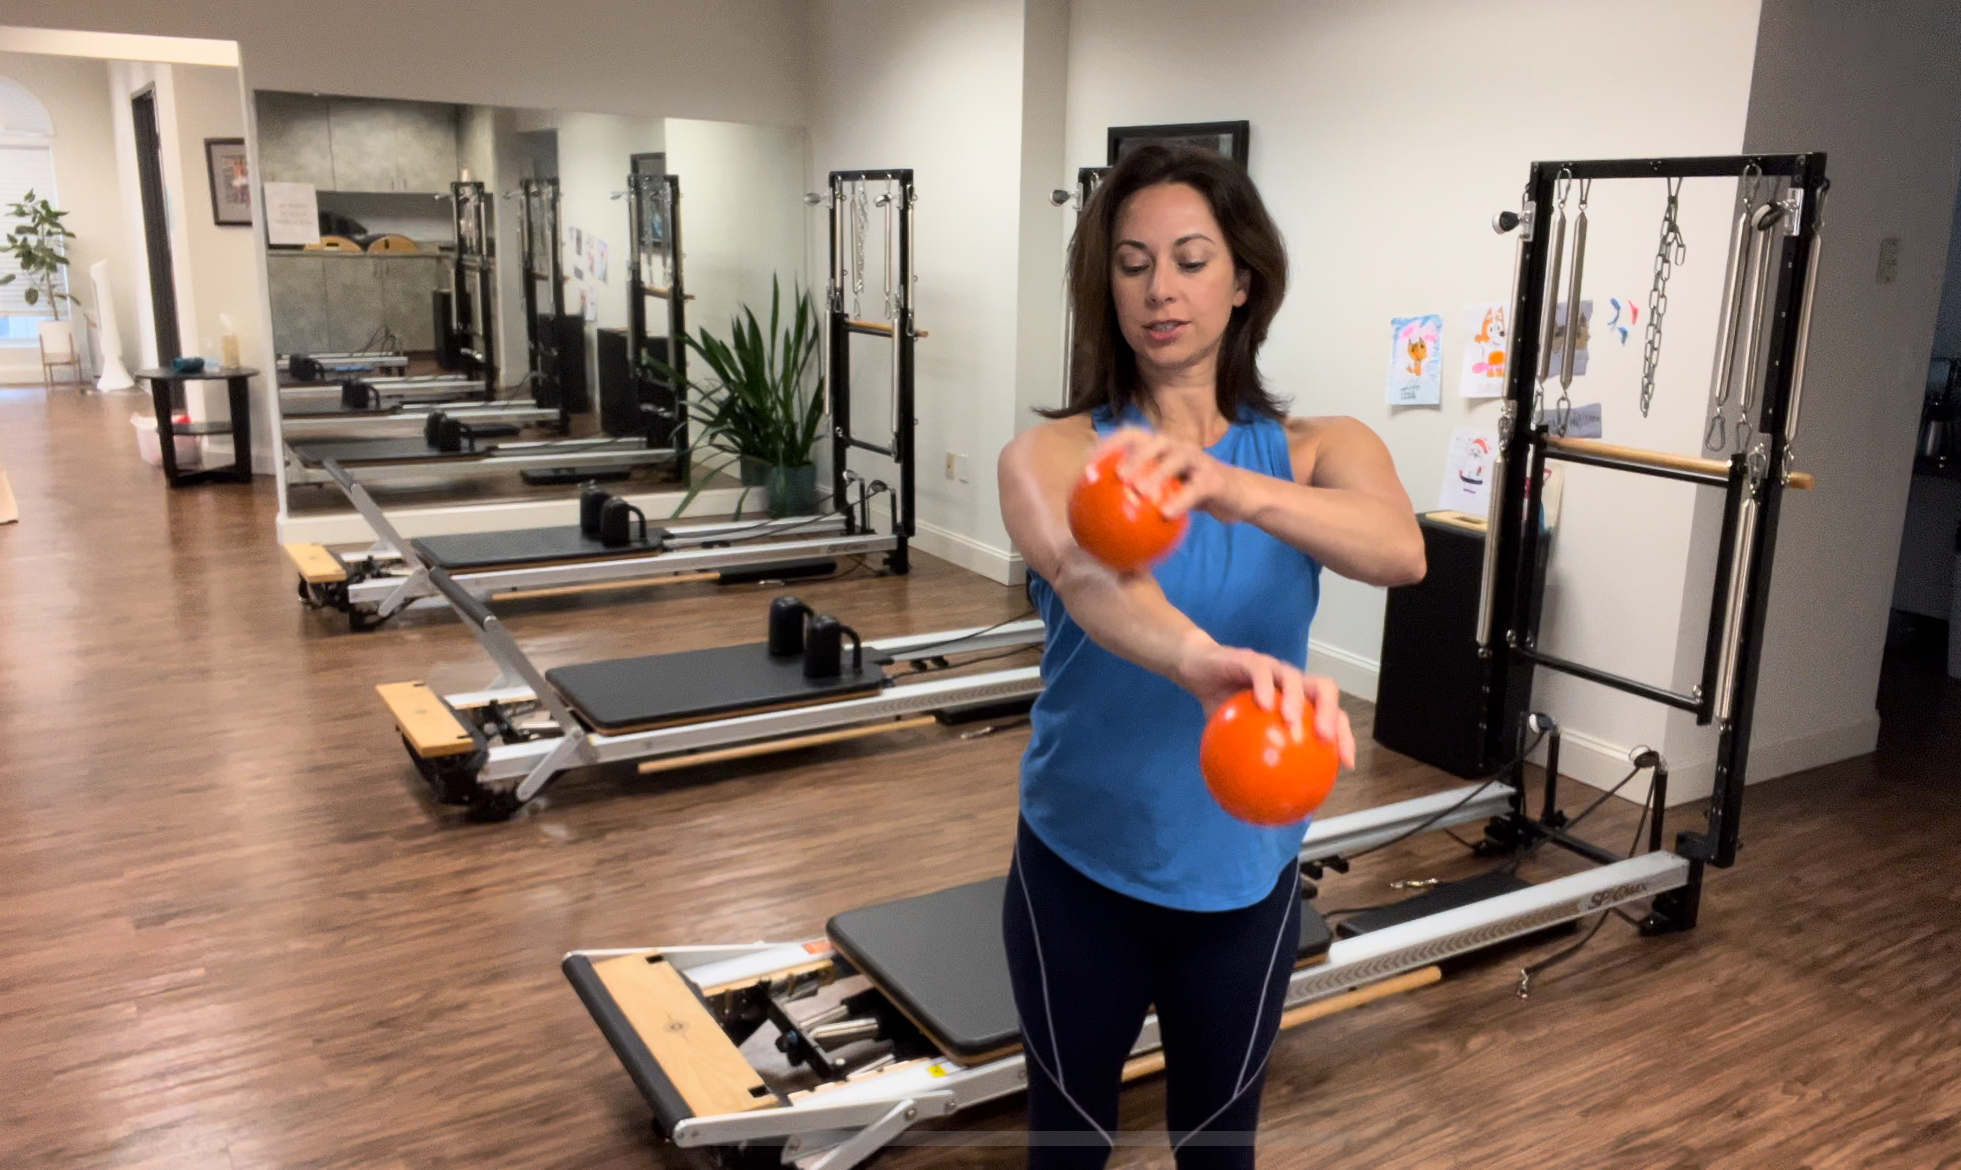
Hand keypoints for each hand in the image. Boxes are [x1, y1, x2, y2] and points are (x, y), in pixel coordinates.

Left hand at [1101, 428, 1252, 523]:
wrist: (1236, 497)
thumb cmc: (1190, 493)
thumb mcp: (1163, 492)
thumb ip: (1136, 496)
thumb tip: (1098, 515)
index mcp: (1159, 447)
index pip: (1128, 436)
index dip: (1106, 446)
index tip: (1088, 468)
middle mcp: (1176, 446)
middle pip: (1151, 440)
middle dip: (1132, 454)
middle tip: (1116, 476)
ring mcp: (1197, 459)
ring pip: (1176, 457)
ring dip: (1156, 471)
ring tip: (1139, 491)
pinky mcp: (1214, 478)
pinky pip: (1196, 487)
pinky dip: (1181, 500)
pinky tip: (1166, 515)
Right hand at [1174, 636, 1356, 767]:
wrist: (1196, 671)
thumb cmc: (1222, 708)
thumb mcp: (1234, 741)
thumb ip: (1251, 765)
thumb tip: (1260, 807)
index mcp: (1295, 700)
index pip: (1330, 714)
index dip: (1344, 736)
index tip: (1345, 763)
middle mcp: (1289, 682)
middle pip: (1324, 689)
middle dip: (1331, 713)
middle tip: (1325, 739)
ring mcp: (1271, 668)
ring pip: (1295, 678)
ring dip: (1297, 700)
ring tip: (1291, 722)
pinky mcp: (1249, 659)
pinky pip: (1261, 671)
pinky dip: (1265, 686)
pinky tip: (1262, 704)